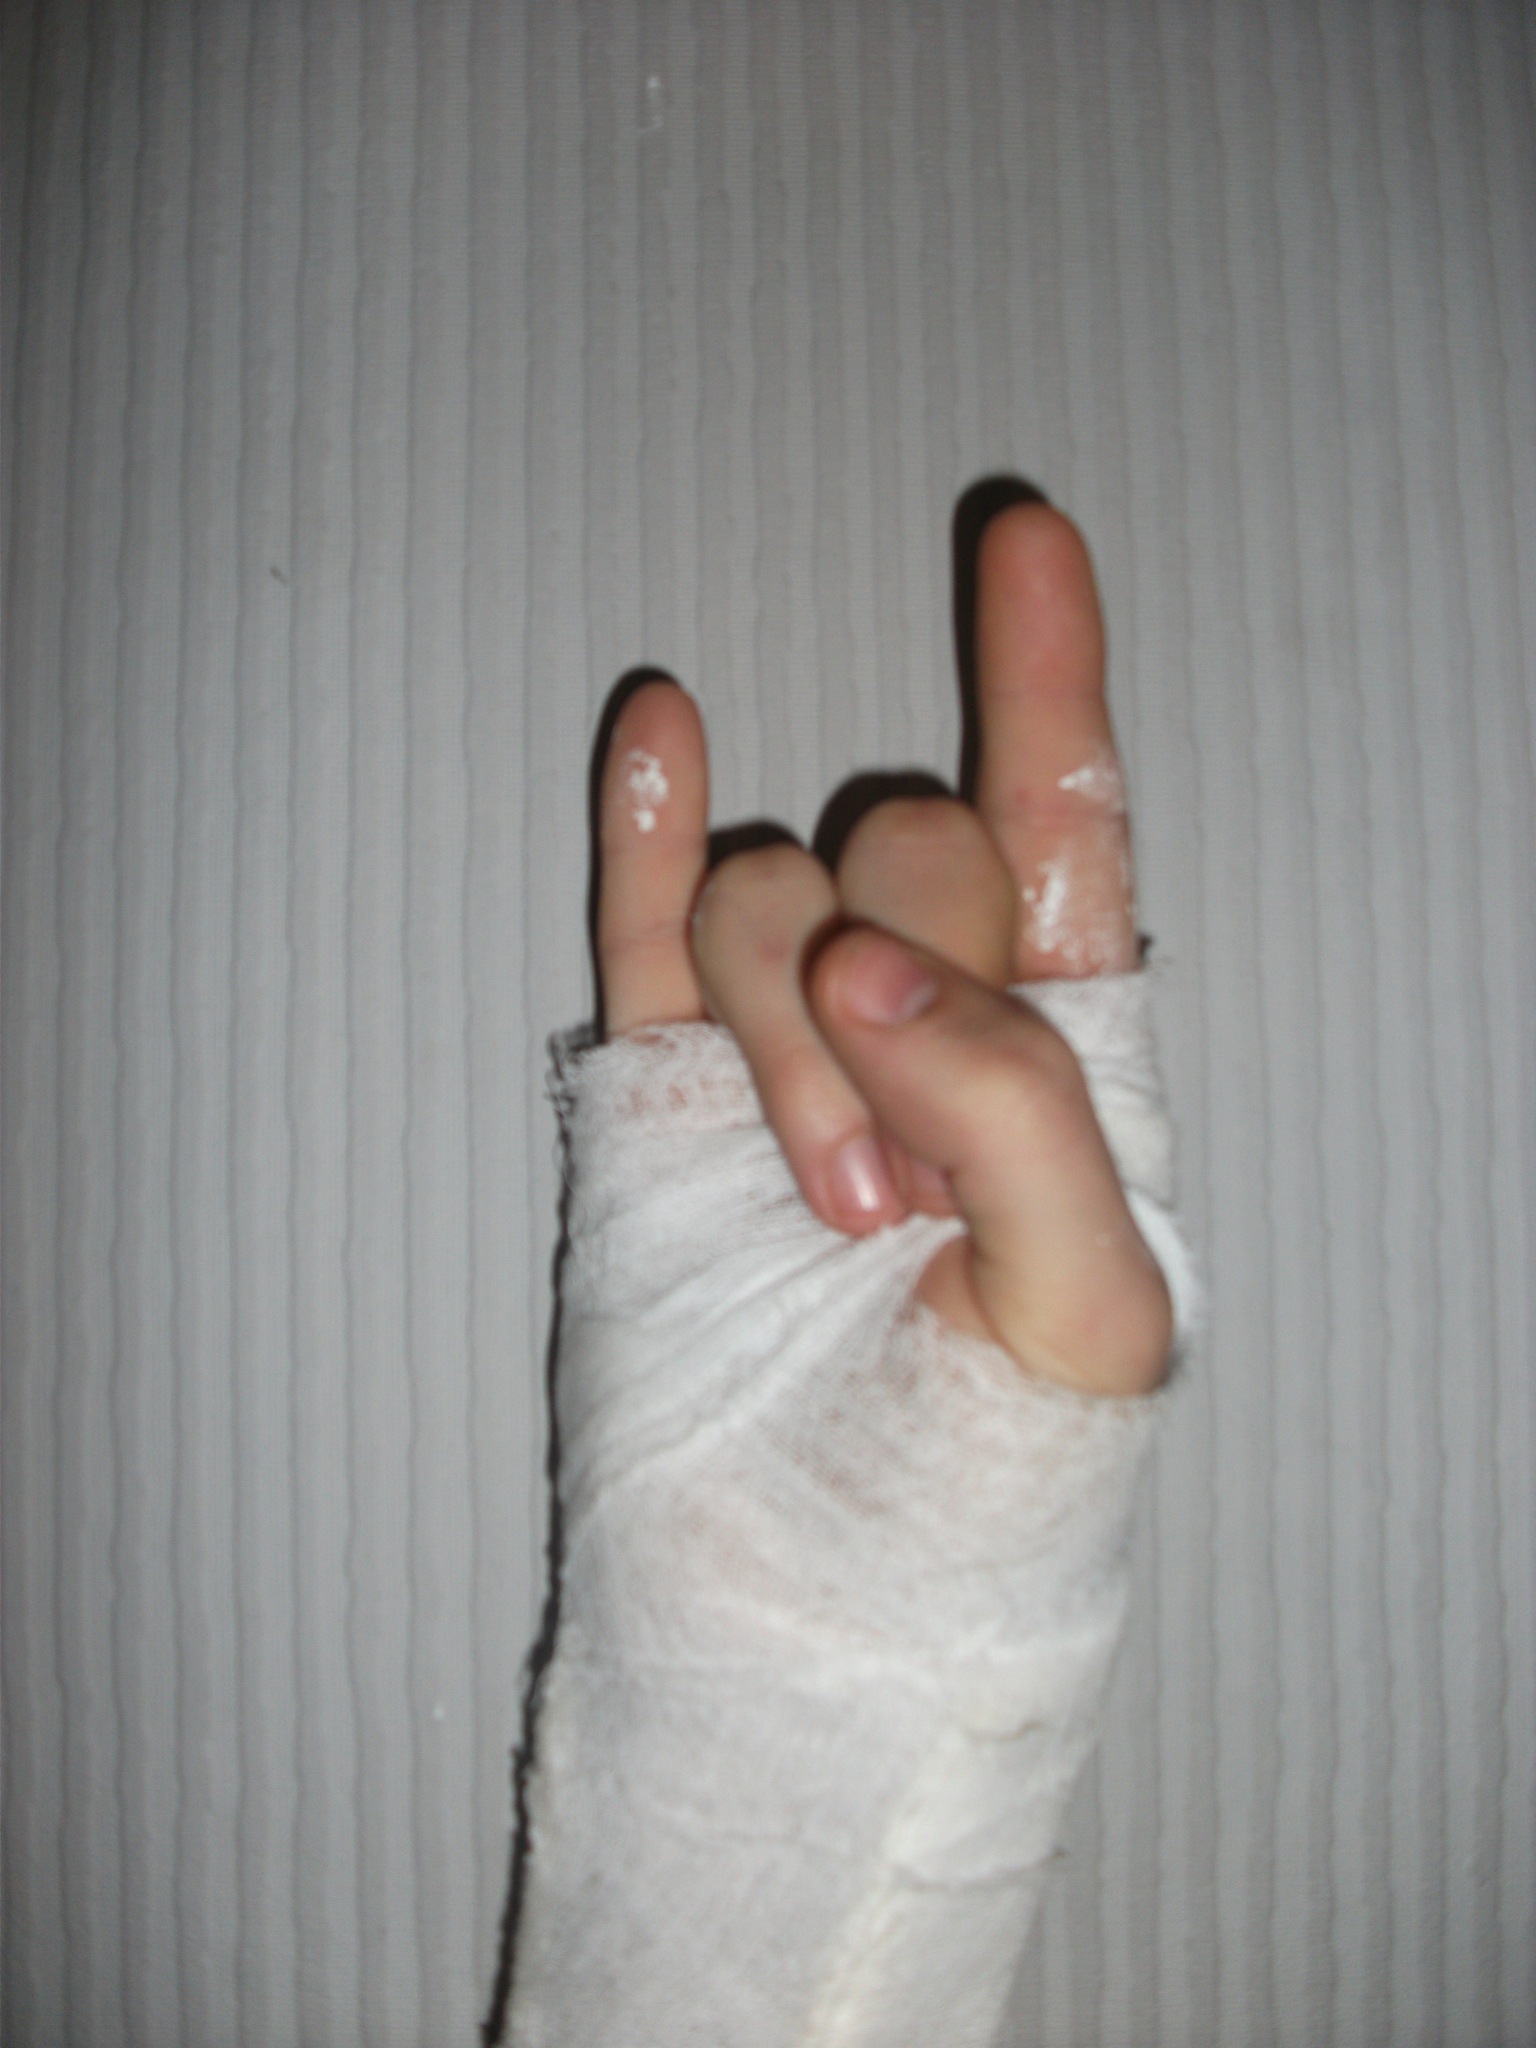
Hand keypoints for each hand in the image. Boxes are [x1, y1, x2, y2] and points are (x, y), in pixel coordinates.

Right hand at [592, 502, 1171, 1397]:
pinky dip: (642, 823)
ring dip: (783, 1018)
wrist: (801, 1601)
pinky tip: (660, 736)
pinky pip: (643, 920)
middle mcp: (918, 1018)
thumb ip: (1024, 1113)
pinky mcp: (660, 1084)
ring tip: (816, 1198)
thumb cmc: (979, 1481)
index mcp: (1058, 1055)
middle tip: (896, 1188)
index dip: (1049, 675)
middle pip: (903, 849)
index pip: (1061, 823)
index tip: (1024, 537)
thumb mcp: (1087, 1312)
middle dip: (898, 992)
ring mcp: (778, 1042)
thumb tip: (870, 963)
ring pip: (766, 895)